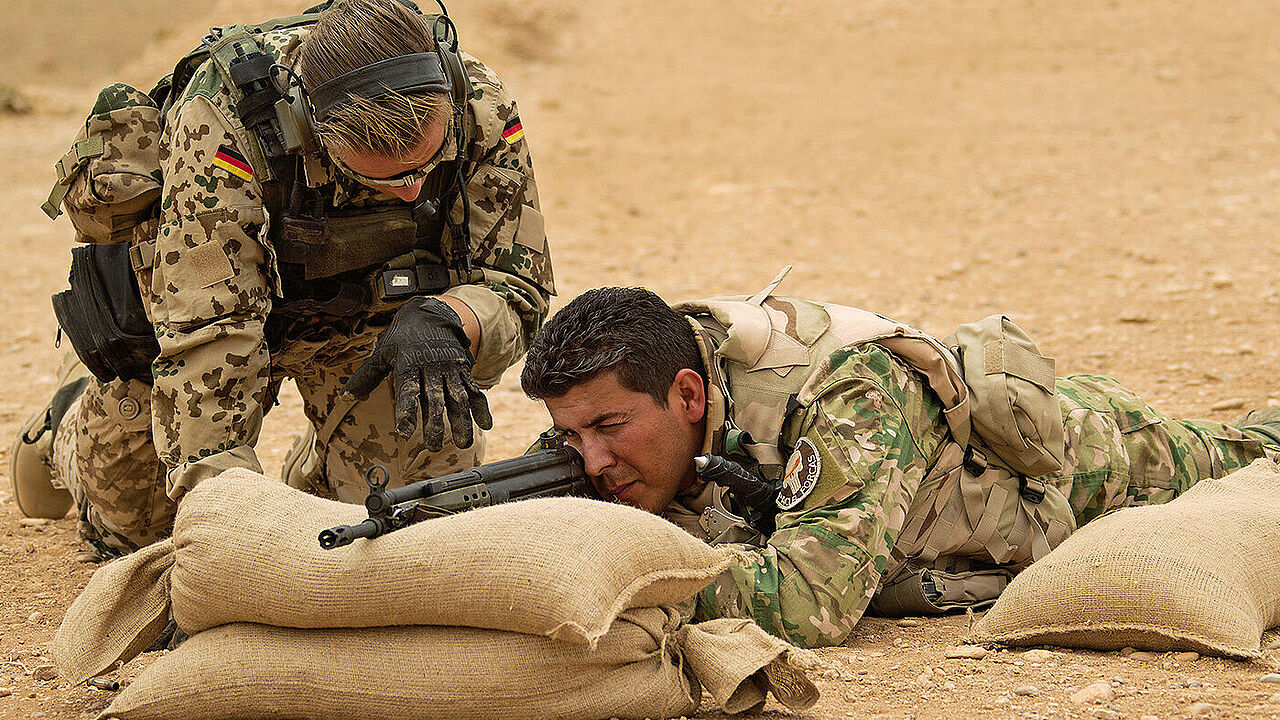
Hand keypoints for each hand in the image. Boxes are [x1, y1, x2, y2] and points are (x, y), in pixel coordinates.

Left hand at [342, 297, 492, 450]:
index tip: (404, 432)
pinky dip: (481, 407)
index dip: (406, 412)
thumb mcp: (382, 353)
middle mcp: (431, 368)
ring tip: (463, 443)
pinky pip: (474, 389)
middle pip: (435, 399)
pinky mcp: (463, 370)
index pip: (407, 391)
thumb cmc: (402, 337)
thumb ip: (366, 377)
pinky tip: (486, 425)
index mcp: (408, 365)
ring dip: (462, 421)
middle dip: (436, 424)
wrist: (432, 313)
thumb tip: (345, 397)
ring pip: (458, 397)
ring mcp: (450, 369)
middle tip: (433, 446)